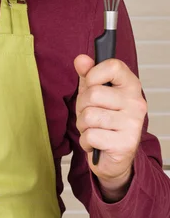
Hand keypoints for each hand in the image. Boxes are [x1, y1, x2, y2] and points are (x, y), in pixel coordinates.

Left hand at [74, 55, 146, 197]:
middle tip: (90, 115)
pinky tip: (96, 143)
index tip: (92, 84)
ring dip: (83, 126)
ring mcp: (133, 124)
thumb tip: (81, 59)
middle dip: (82, 106)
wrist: (113, 157)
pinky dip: (86, 141)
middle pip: (93, 94)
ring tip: (94, 129)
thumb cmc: (103, 122)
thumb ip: (88, 75)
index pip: (112, 66)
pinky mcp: (125, 144)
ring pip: (89, 116)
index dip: (94, 74)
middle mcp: (136, 103)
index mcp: (131, 86)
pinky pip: (90, 136)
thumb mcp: (93, 95)